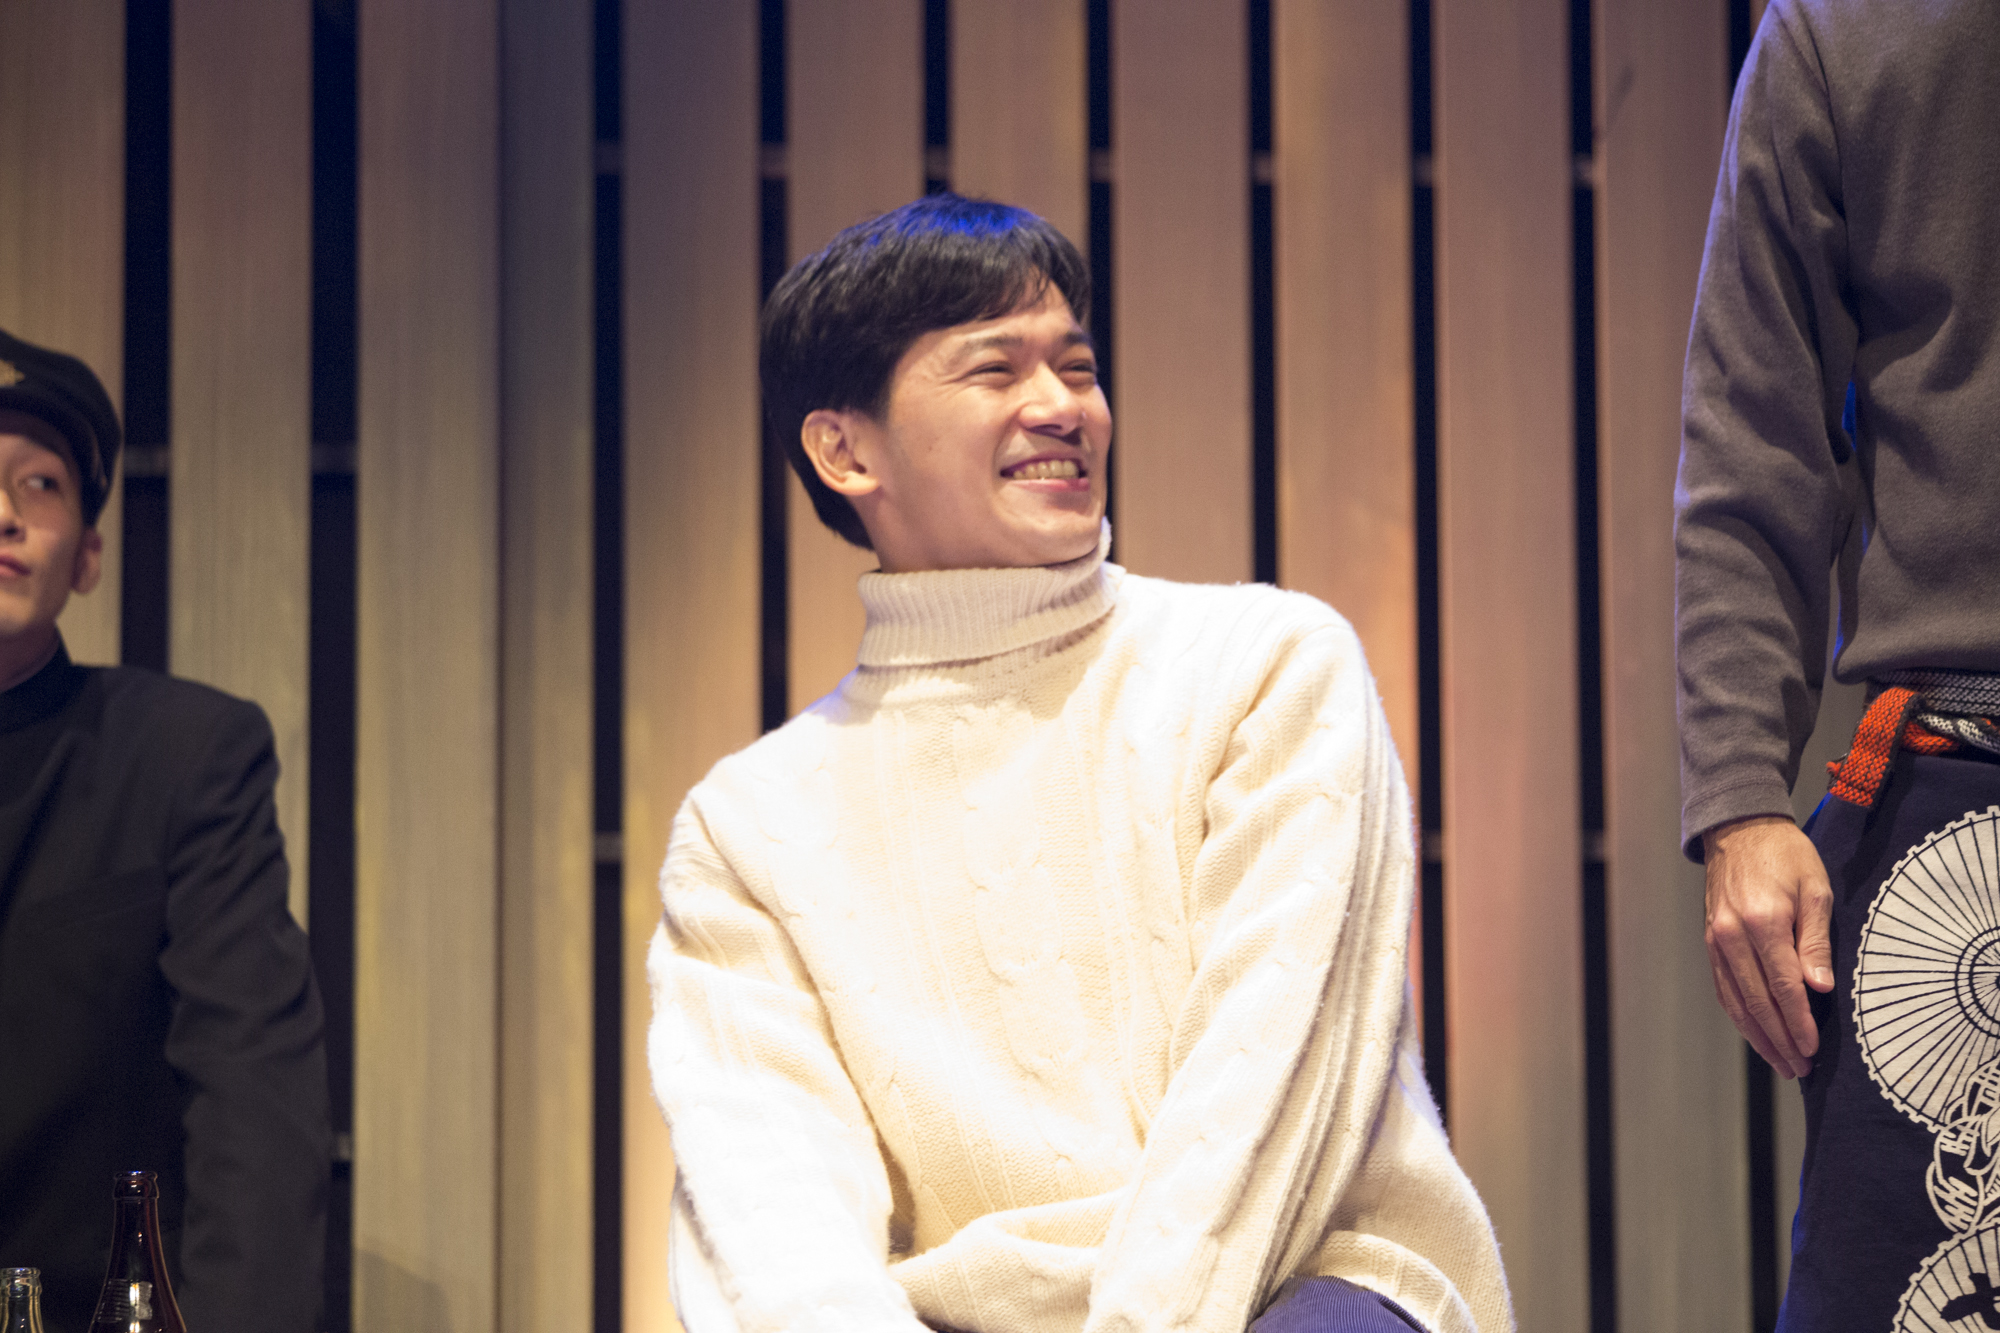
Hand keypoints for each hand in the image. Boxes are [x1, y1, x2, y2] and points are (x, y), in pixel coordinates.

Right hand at [1702, 815, 1834, 1078]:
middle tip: (1800, 1068)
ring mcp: (1716, 940)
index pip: (1783, 986)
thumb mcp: (1815, 889)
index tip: (1813, 1049)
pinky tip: (1756, 1033)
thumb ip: (1817, 940)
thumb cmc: (1785, 856)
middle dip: (1780, 1039)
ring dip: (1759, 1036)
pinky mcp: (1710, 942)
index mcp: (1762, 921)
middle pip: (1758, 1001)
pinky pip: (1724, 988)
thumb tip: (1820, 988)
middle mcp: (1732, 935)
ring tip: (1781, 1062)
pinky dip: (1740, 1016)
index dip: (1799, 1022)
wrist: (1739, 830)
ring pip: (1737, 1001)